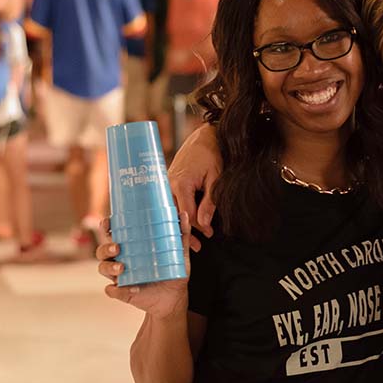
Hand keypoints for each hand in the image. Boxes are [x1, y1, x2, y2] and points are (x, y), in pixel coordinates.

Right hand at [97, 216, 190, 318]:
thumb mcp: (179, 253)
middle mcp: (121, 260)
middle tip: (117, 247)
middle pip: (103, 251)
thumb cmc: (173, 272)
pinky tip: (133, 289)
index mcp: (131, 246)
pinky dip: (118, 290)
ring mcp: (120, 276)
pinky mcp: (122, 292)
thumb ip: (182, 235)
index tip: (108, 223)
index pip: (113, 233)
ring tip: (122, 268)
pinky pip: (113, 291)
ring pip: (103, 268)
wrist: (174, 298)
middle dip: (106, 248)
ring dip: (109, 267)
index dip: (106, 227)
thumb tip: (183, 214)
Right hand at [168, 123, 220, 250]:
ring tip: (190, 241)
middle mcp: (169, 185)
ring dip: (181, 224)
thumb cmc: (211, 153)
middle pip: (175, 215)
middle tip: (196, 247)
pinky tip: (183, 223)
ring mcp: (166, 183)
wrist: (203, 135)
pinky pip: (170, 202)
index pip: (187, 214)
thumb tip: (205, 224)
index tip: (208, 237)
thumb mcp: (216, 177)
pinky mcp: (168, 182)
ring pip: (171, 210)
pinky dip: (177, 213)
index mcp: (180, 184)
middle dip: (185, 232)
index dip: (197, 229)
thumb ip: (210, 201)